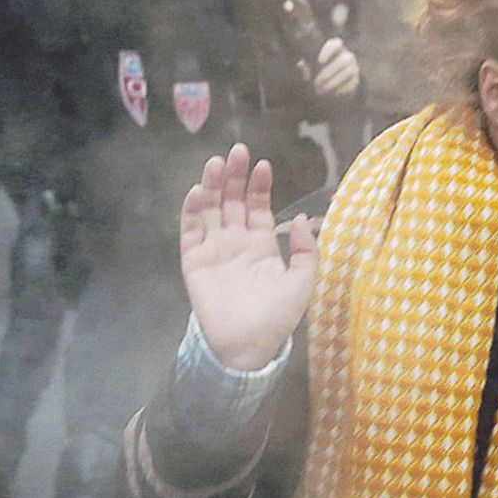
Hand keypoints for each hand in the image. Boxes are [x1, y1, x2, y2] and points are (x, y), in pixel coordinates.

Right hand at [180, 143, 318, 369]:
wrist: (248, 345)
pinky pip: (191, 232)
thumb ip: (306, 250)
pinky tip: (199, 191)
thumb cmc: (277, 317)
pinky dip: (192, 211)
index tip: (263, 165)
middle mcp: (235, 242)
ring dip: (213, 185)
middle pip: (233, 201)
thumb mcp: (303, 281)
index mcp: (261, 245)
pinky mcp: (193, 261)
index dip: (259, 186)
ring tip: (217, 163)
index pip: (258, 207)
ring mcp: (213, 250)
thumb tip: (300, 218)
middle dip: (235, 176)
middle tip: (237, 152)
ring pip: (211, 210)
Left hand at [312, 37, 359, 97]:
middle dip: (328, 72)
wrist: (334, 86)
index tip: (320, 61)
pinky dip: (341, 89)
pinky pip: (351, 83)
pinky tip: (332, 93)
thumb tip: (300, 65)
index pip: (336, 43)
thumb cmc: (320, 72)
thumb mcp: (312, 69)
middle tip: (317, 82)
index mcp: (336, 49)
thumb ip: (307, 66)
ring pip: (347, 72)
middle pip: (343, 60)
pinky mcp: (356, 80)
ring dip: (333, 81)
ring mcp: (353, 68)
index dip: (329, 50)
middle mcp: (347, 56)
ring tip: (322, 89)